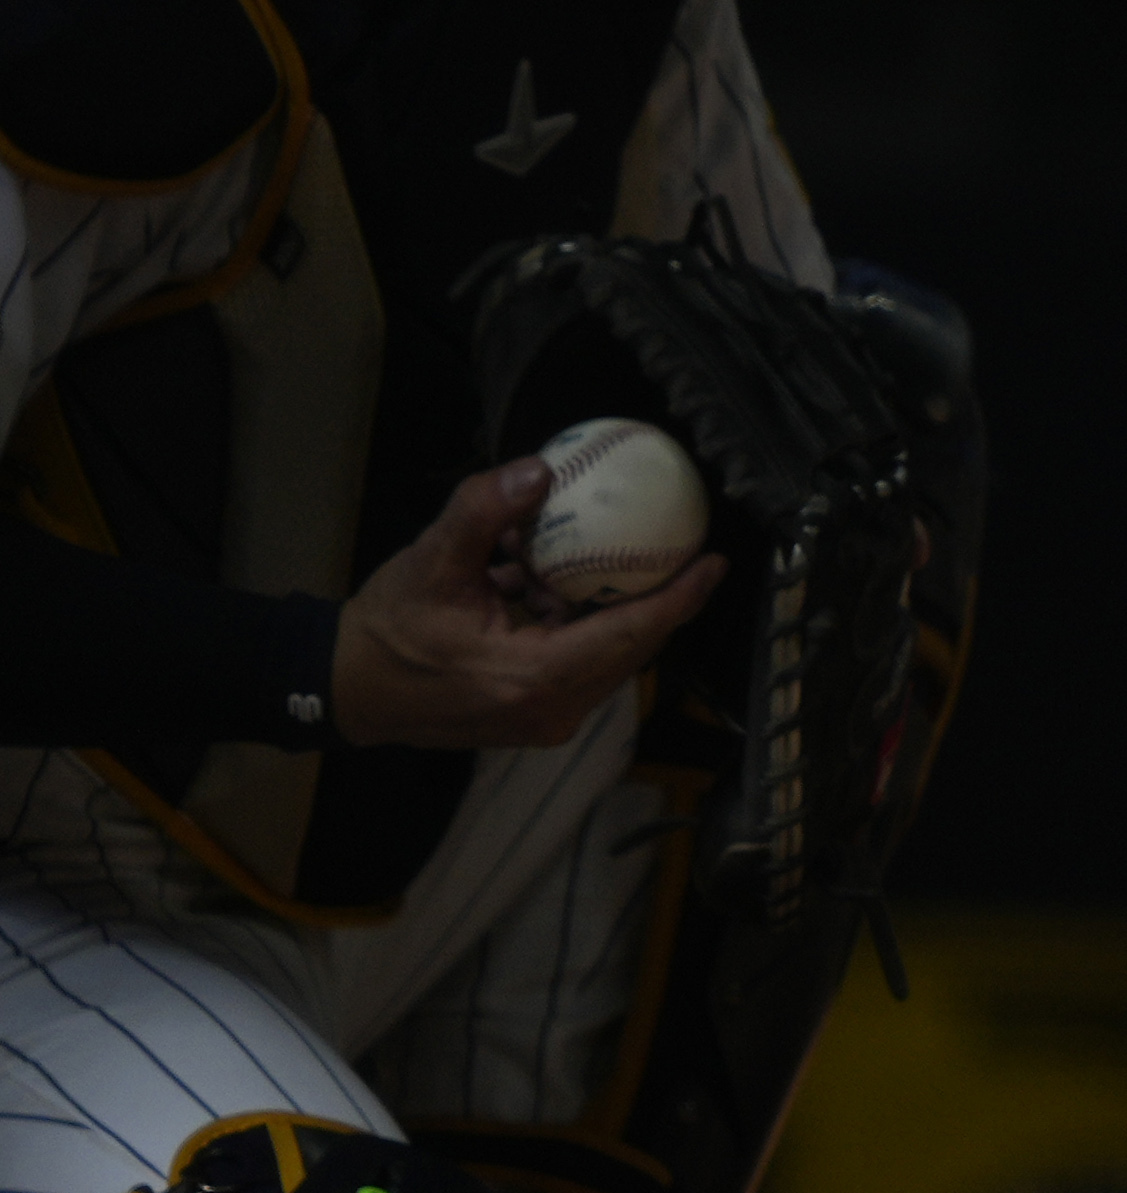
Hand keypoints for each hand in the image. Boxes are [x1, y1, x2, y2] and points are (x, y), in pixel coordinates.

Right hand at [327, 458, 719, 750]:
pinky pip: (581, 666)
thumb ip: (484, 512)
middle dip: (657, 599)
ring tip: (606, 557)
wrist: (346, 688)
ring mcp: (542, 721)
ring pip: (607, 658)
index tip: (714, 561)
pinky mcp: (533, 719)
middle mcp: (548, 710)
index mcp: (531, 678)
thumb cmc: (387, 630)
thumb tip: (539, 470)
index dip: (678, 598)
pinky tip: (555, 586)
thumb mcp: (430, 561)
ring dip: (609, 610)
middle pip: (629, 648)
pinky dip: (579, 627)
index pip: (629, 636)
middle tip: (681, 547)